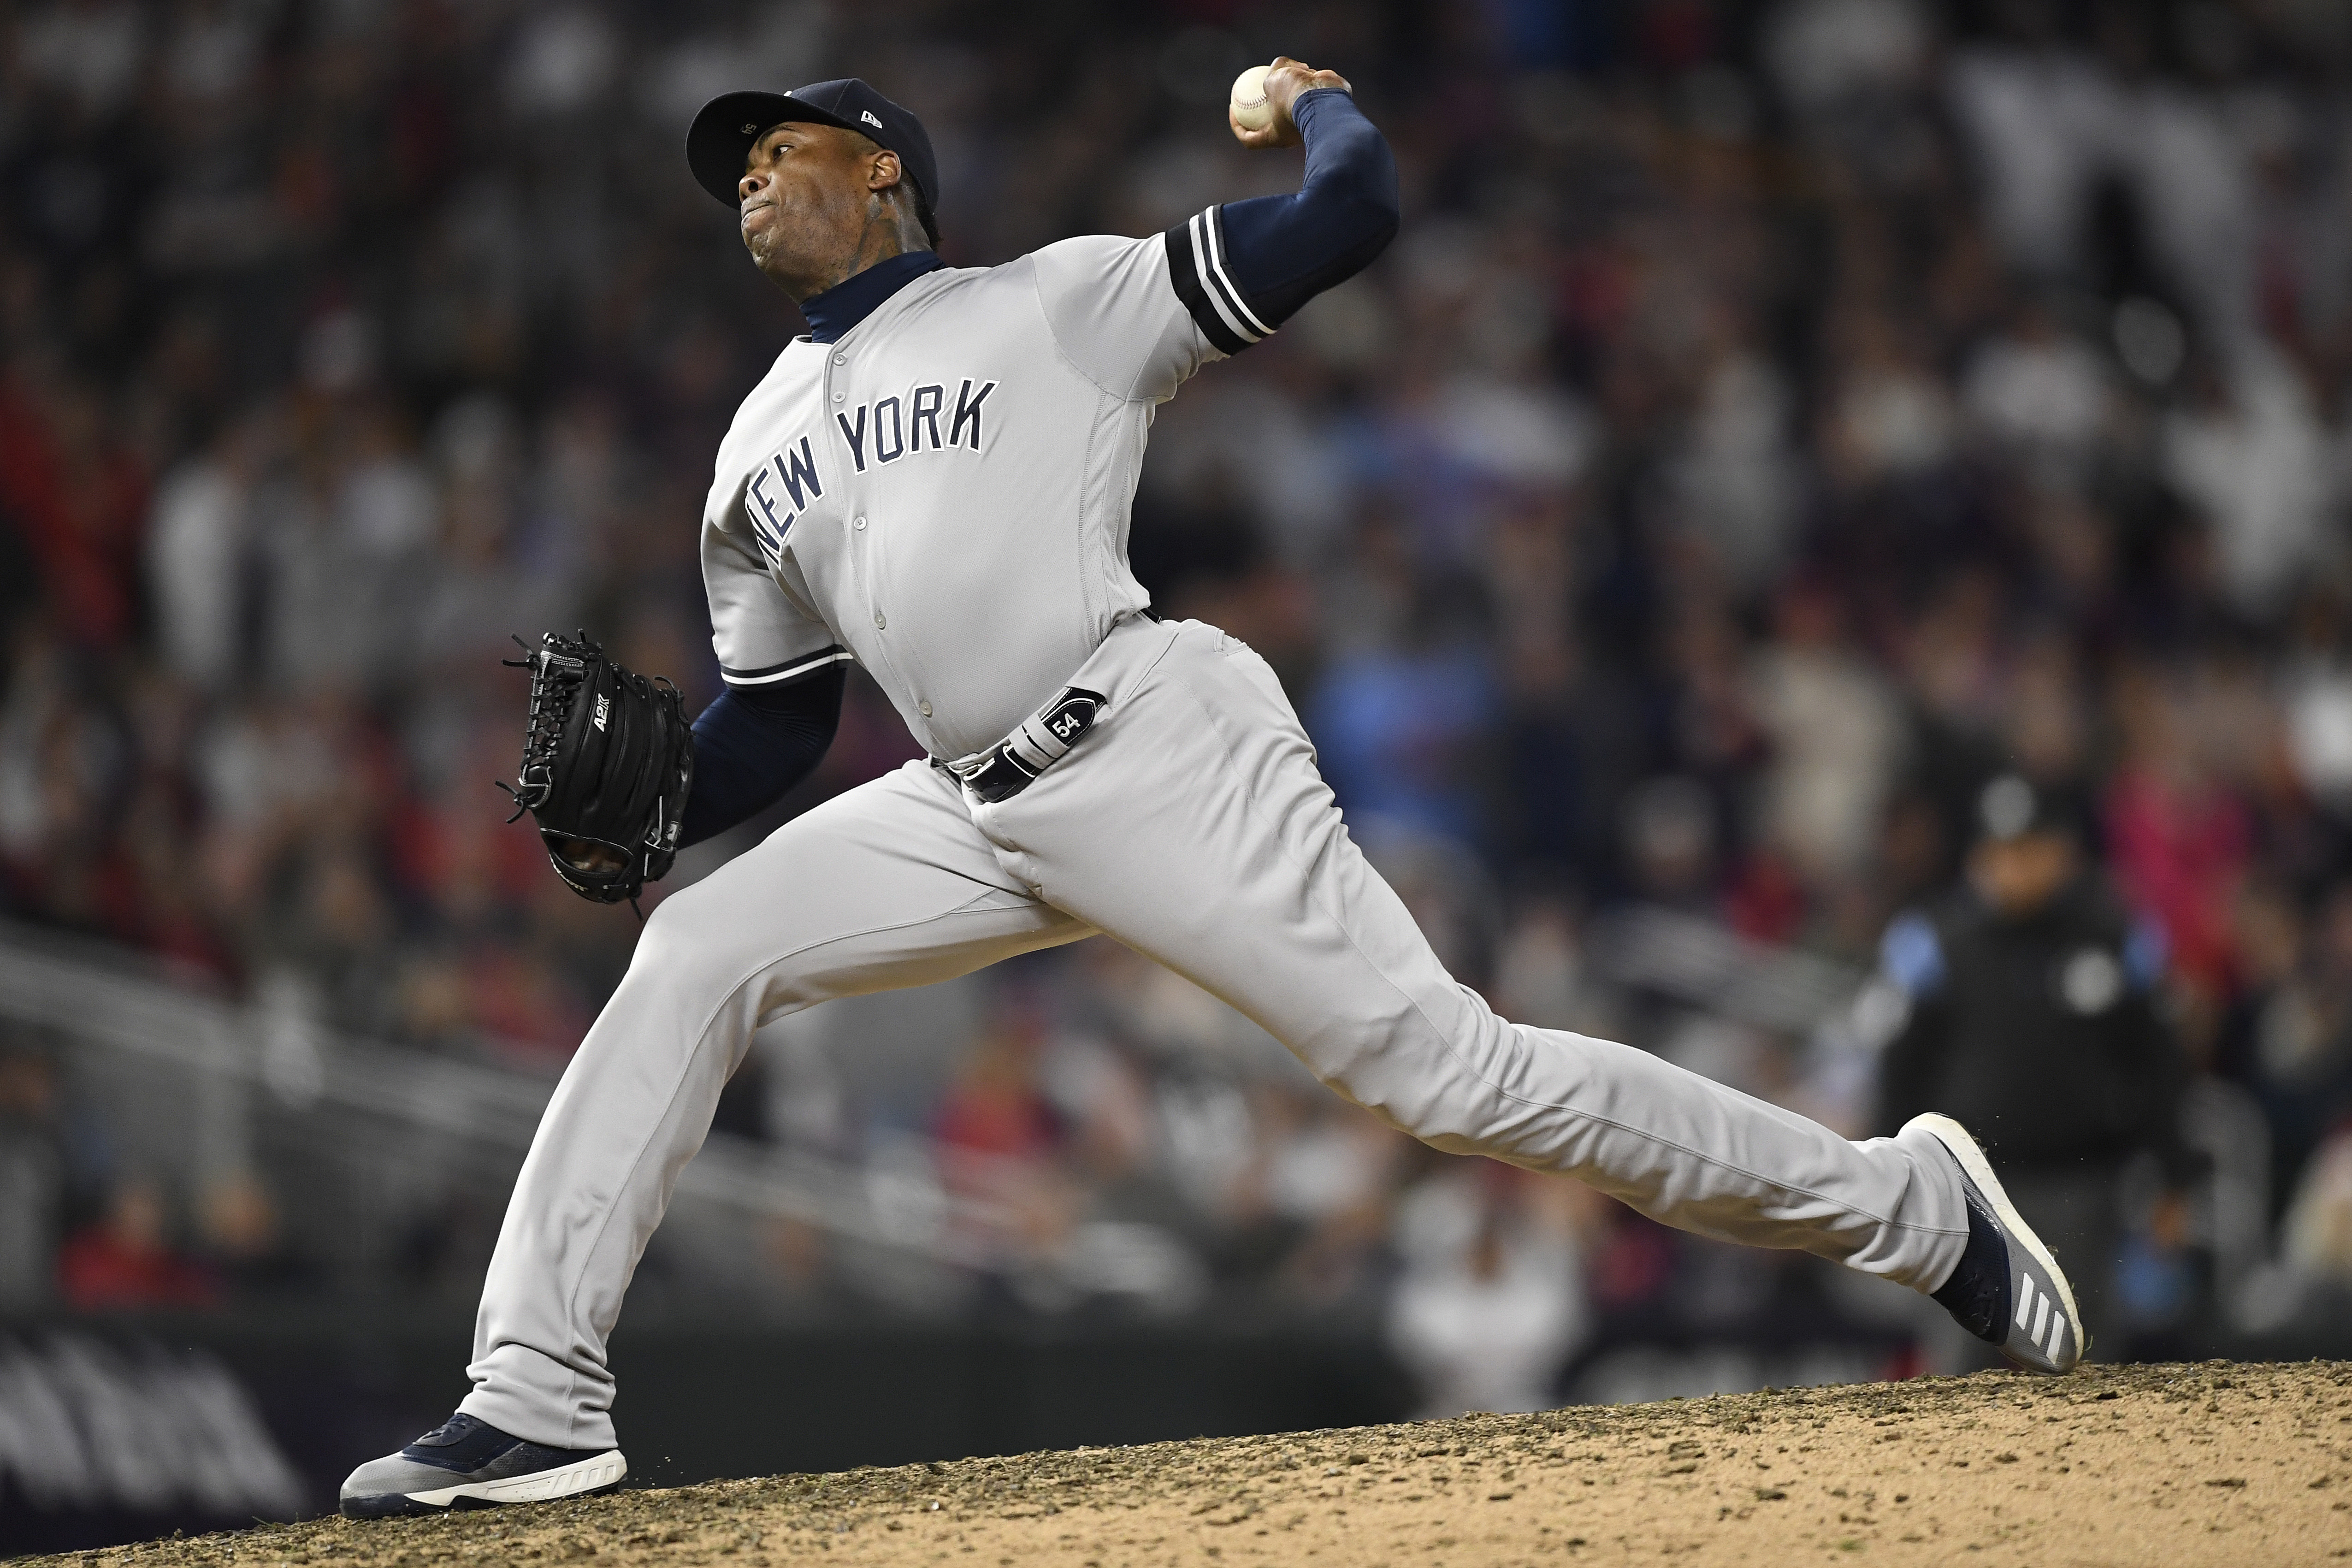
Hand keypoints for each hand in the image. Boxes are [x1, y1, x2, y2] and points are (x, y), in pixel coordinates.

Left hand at [1230, 57, 1350, 149]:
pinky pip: (1308, 92)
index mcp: (1278, 137)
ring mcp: (1309, 119)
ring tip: (1288, 71)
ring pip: (1294, 99)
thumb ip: (1269, 78)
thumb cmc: (1294, 97)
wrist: (1326, 98)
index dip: (1237, 127)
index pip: (1251, 140)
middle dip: (1265, 104)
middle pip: (1274, 119)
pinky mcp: (1321, 107)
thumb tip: (1272, 72)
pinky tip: (1304, 67)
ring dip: (1289, 83)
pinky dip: (1305, 82)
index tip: (1233, 108)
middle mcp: (1294, 131)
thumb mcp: (1273, 83)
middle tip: (1257, 86)